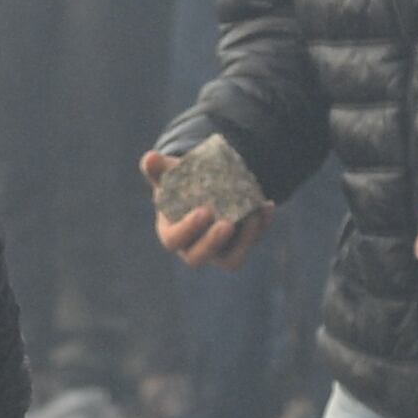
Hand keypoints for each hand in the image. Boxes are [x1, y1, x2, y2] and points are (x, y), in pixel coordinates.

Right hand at [141, 147, 271, 267]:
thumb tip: (150, 158)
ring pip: (231, 259)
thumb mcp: (170, 173)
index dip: (188, 229)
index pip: (173, 239)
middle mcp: (191, 247)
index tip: (204, 211)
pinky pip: (250, 244)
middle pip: (198, 257)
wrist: (204, 188)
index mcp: (170, 231)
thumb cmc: (181, 183)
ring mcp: (216, 251)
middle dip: (213, 243)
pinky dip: (261, 227)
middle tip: (228, 224)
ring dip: (245, 239)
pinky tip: (267, 206)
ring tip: (254, 214)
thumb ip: (158, 168)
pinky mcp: (238, 247)